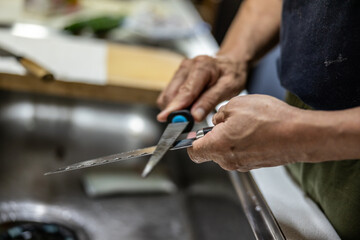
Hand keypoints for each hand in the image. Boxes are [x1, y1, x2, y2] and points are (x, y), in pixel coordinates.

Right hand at [157, 55, 247, 121]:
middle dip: (175, 110)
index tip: (165, 118)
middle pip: (172, 93)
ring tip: (192, 112)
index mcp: (203, 67)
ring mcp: (180, 70)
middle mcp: (188, 66)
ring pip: (167, 95)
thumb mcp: (228, 88)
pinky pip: (169, 94)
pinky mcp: (177, 76)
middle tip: (185, 123)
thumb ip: (210, 101)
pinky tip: (188, 105)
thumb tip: (195, 116)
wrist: (230, 64)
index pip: (185, 91)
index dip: (175, 106)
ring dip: (174, 108)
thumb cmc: (231, 75)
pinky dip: (175, 104)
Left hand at [187, 95, 308, 170]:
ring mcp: (243, 165)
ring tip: (246, 122)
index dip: (190, 142)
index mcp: (217, 146)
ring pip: (226, 151)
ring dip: (230, 138)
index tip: (193, 133)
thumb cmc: (269, 120)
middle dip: (214, 135)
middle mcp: (228, 161)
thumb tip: (217, 120)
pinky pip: (241, 153)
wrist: (301, 134)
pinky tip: (256, 130)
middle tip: (226, 119)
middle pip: (210, 151)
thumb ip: (219, 114)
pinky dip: (243, 142)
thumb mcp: (236, 105)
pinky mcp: (256, 164)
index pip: (193, 152)